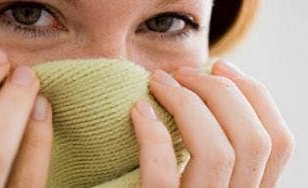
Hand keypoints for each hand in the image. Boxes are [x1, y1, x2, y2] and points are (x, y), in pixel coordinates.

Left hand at [131, 61, 294, 187]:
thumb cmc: (171, 183)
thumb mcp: (207, 170)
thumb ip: (219, 142)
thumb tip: (215, 82)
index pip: (276, 141)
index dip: (253, 94)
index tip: (220, 65)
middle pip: (251, 139)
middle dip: (218, 90)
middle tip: (181, 72)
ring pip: (217, 152)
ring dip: (187, 104)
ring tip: (158, 82)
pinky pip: (162, 175)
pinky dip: (152, 135)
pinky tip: (138, 110)